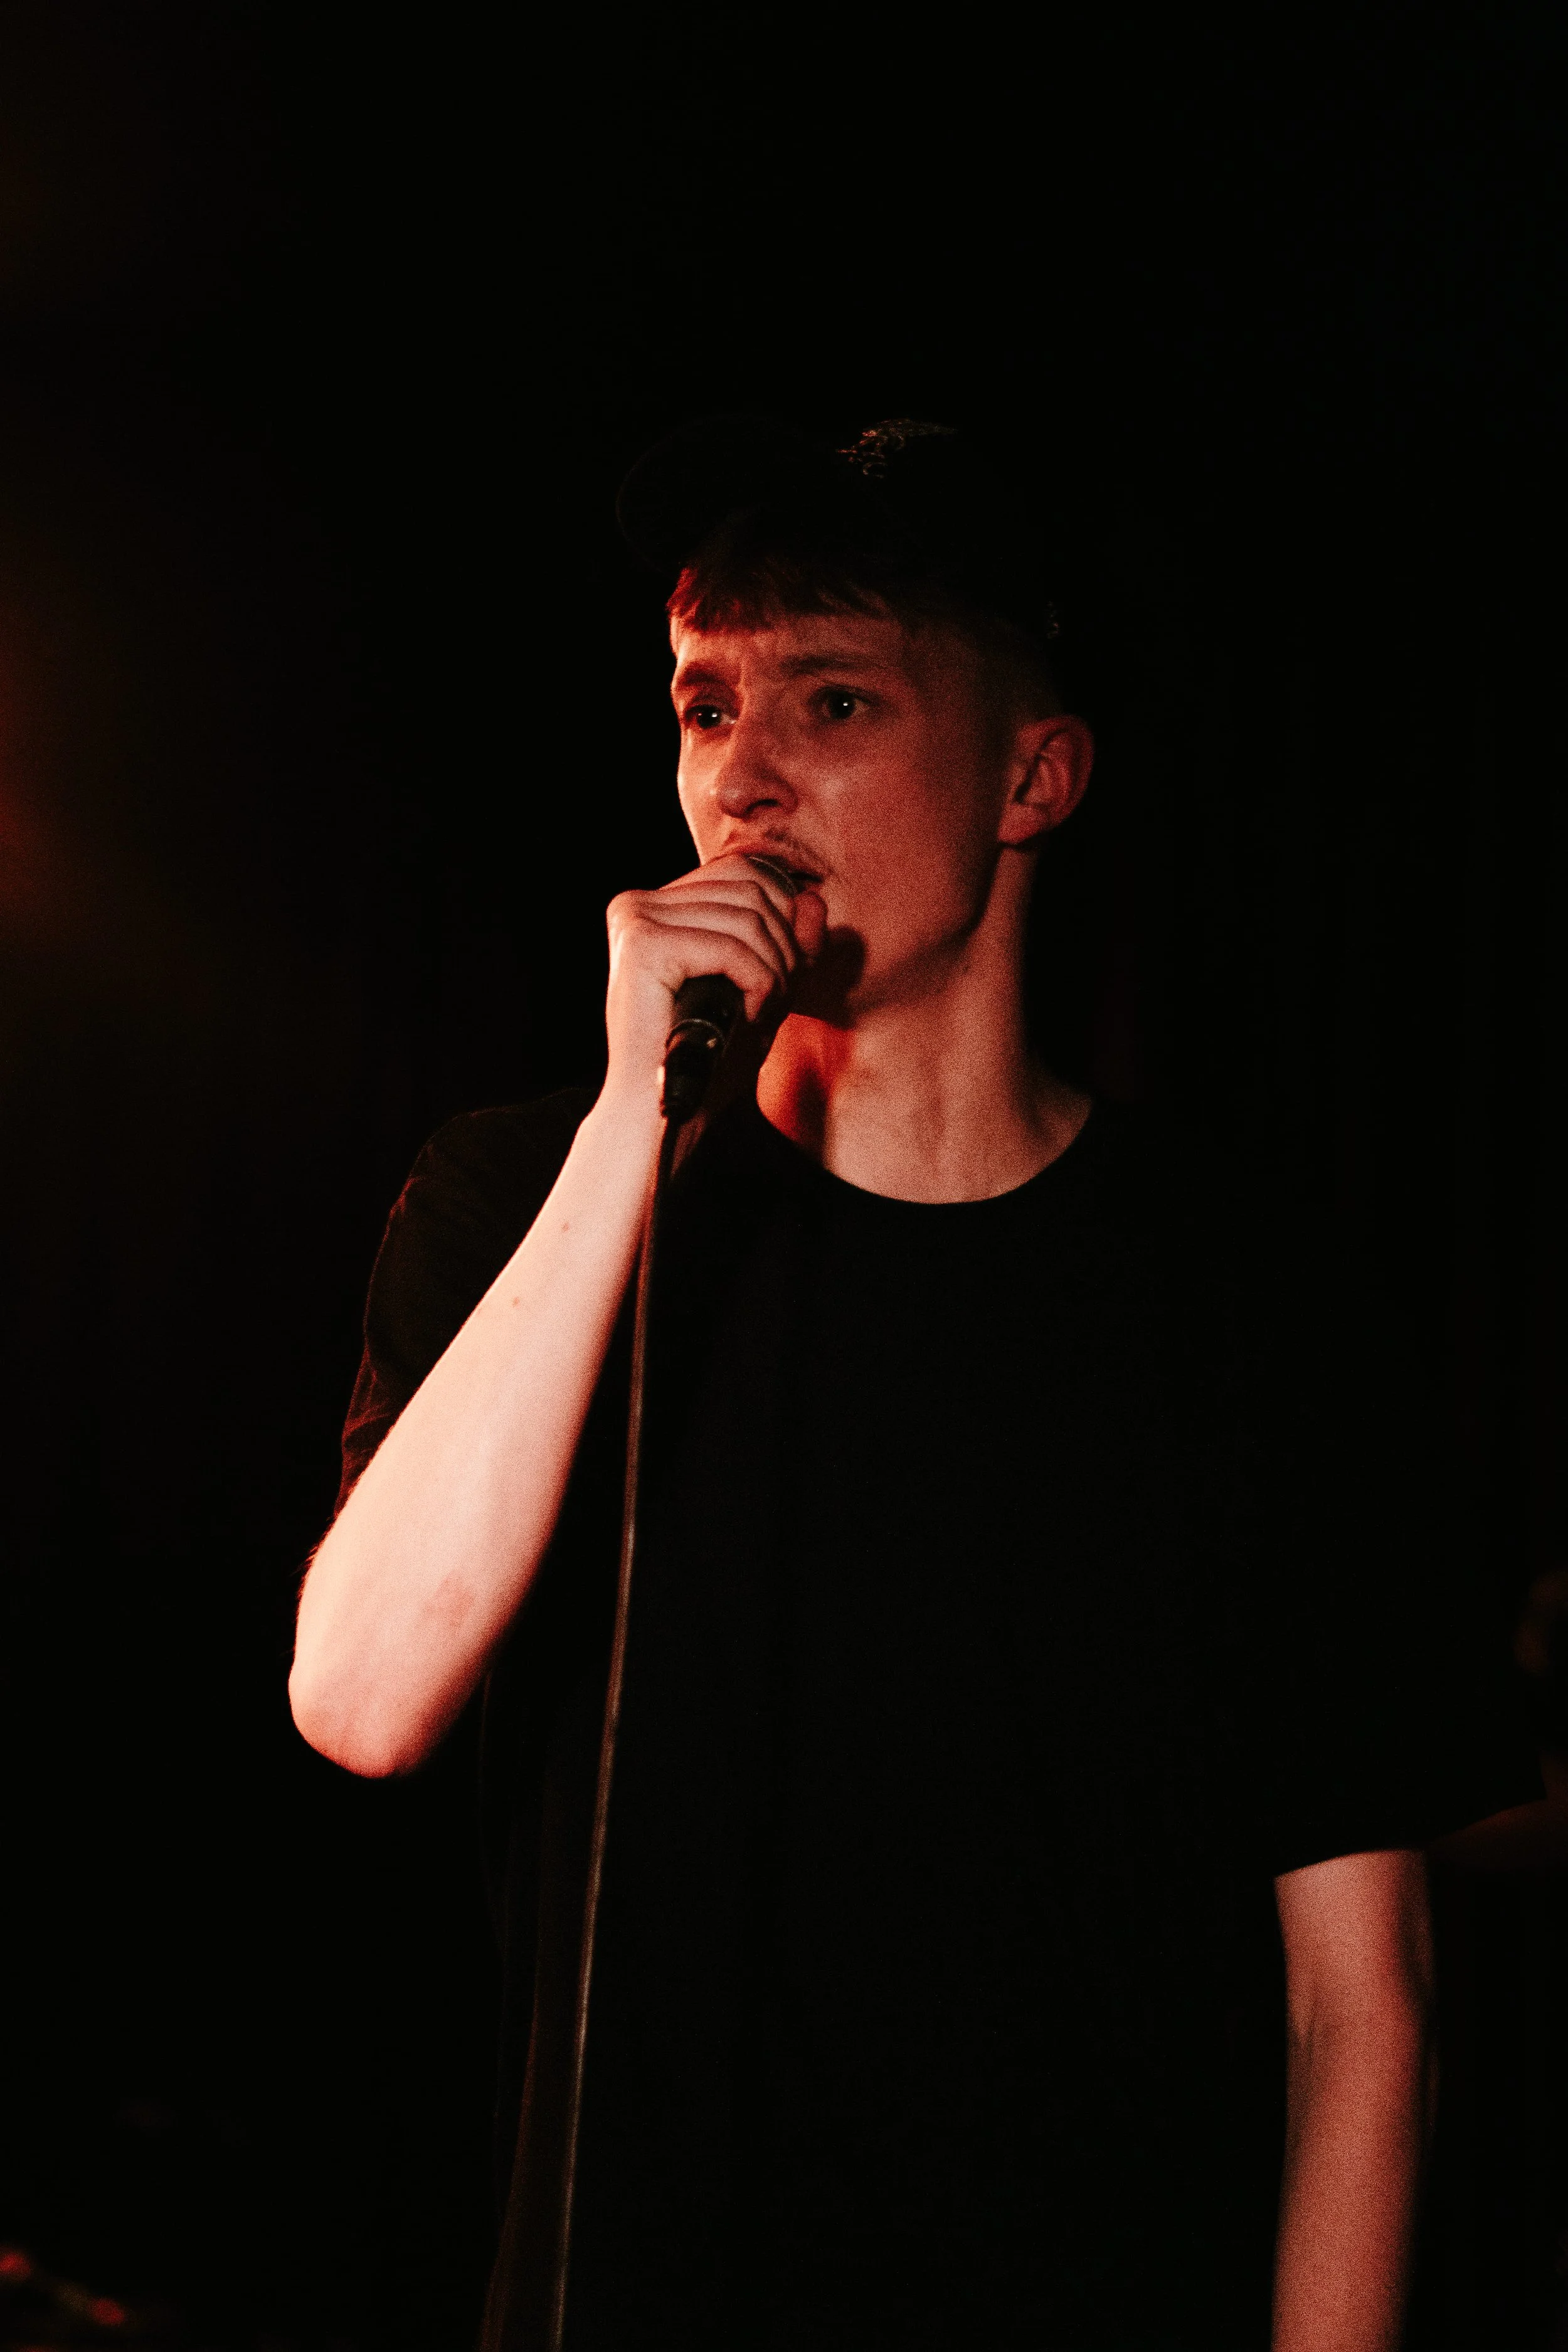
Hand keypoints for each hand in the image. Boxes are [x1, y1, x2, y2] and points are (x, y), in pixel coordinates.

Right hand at [602, 854, 825, 1104]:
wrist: (664, 1115)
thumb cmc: (708, 1059)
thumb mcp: (762, 989)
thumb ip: (790, 943)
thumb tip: (814, 901)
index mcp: (655, 907)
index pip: (741, 872)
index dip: (782, 916)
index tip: (784, 973)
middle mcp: (637, 904)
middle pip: (749, 889)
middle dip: (782, 947)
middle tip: (774, 1000)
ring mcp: (635, 921)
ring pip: (747, 916)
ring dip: (774, 970)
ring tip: (762, 1011)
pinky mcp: (643, 945)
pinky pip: (732, 947)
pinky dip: (759, 984)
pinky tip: (748, 1016)